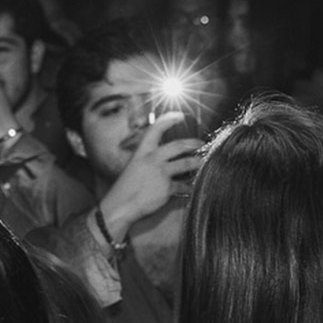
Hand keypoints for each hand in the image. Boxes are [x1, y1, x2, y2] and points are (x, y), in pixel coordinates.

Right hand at [96, 112, 203, 238]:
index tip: (179, 116)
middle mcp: (152, 159)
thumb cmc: (125, 188)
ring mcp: (161, 173)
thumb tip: (163, 156)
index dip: (169, 119)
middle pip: (179, 145)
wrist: (120, 206)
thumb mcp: (133, 166)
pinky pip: (184, 185)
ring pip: (186, 163)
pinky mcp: (167, 188)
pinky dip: (189, 187)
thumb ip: (147, 159)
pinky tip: (192, 188)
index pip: (156, 129)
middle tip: (201, 143)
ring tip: (203, 162)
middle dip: (193, 143)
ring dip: (197, 162)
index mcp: (142, 152)